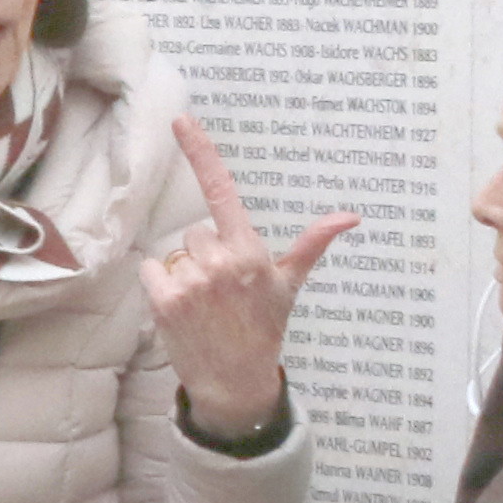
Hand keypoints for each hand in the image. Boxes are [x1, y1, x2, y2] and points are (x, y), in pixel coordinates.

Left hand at [139, 119, 356, 443]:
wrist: (236, 383)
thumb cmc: (264, 328)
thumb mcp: (289, 285)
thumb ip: (313, 244)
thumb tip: (351, 216)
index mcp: (250, 252)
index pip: (222, 191)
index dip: (201, 152)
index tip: (181, 119)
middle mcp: (220, 261)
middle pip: (196, 231)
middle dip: (206, 254)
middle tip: (223, 290)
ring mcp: (191, 281)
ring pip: (175, 252)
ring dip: (185, 273)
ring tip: (206, 305)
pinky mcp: (164, 300)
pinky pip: (151, 270)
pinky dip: (161, 286)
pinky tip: (183, 310)